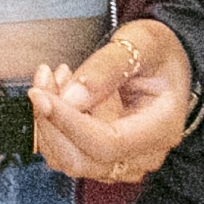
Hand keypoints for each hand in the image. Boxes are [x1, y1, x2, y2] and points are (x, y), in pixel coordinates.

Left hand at [23, 15, 194, 184]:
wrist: (164, 64)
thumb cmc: (159, 52)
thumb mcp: (141, 42)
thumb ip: (107, 67)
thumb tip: (71, 99)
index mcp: (162, 127)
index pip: (107, 143)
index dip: (67, 123)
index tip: (38, 95)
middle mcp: (145, 154)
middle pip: (82, 160)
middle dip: (50, 124)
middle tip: (41, 83)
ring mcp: (124, 162)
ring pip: (68, 159)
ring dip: (48, 122)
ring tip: (54, 77)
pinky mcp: (105, 159)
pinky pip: (67, 152)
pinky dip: (53, 125)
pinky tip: (60, 91)